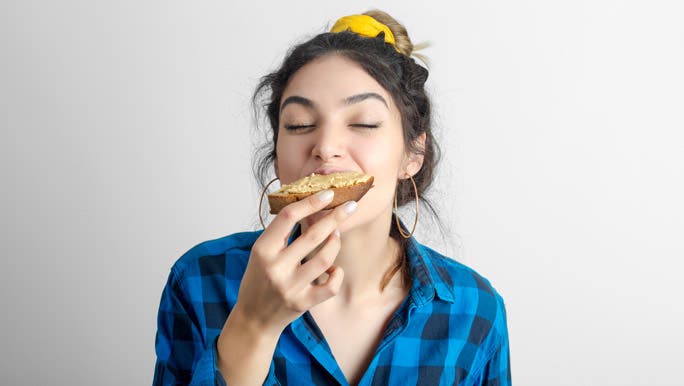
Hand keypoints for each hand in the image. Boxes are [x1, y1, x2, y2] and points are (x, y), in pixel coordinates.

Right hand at [231, 190, 356, 336]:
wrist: (253, 318)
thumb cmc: (259, 279)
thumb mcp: (261, 252)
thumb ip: (281, 233)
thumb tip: (309, 205)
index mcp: (262, 249)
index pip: (288, 217)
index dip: (310, 202)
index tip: (328, 193)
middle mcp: (275, 267)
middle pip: (312, 235)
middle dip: (336, 217)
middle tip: (351, 206)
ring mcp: (290, 286)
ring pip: (325, 258)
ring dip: (336, 243)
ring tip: (337, 235)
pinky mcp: (302, 303)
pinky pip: (330, 286)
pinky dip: (337, 274)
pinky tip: (334, 269)